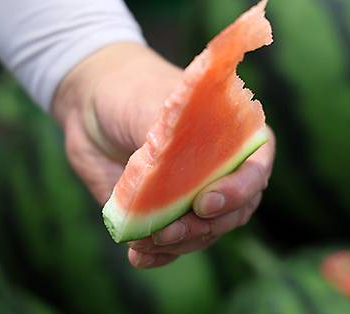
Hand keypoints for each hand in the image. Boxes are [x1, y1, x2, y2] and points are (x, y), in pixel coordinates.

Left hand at [53, 43, 274, 268]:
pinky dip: (158, 255)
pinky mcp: (167, 216)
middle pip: (233, 212)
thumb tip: (179, 174)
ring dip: (179, 243)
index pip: (256, 169)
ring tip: (145, 241)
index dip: (238, 191)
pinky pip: (173, 246)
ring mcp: (195, 196)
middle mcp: (223, 170)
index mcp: (235, 136)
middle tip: (169, 231)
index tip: (205, 202)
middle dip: (204, 227)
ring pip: (204, 233)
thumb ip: (179, 140)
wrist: (92, 104)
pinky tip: (139, 256)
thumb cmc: (134, 93)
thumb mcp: (161, 107)